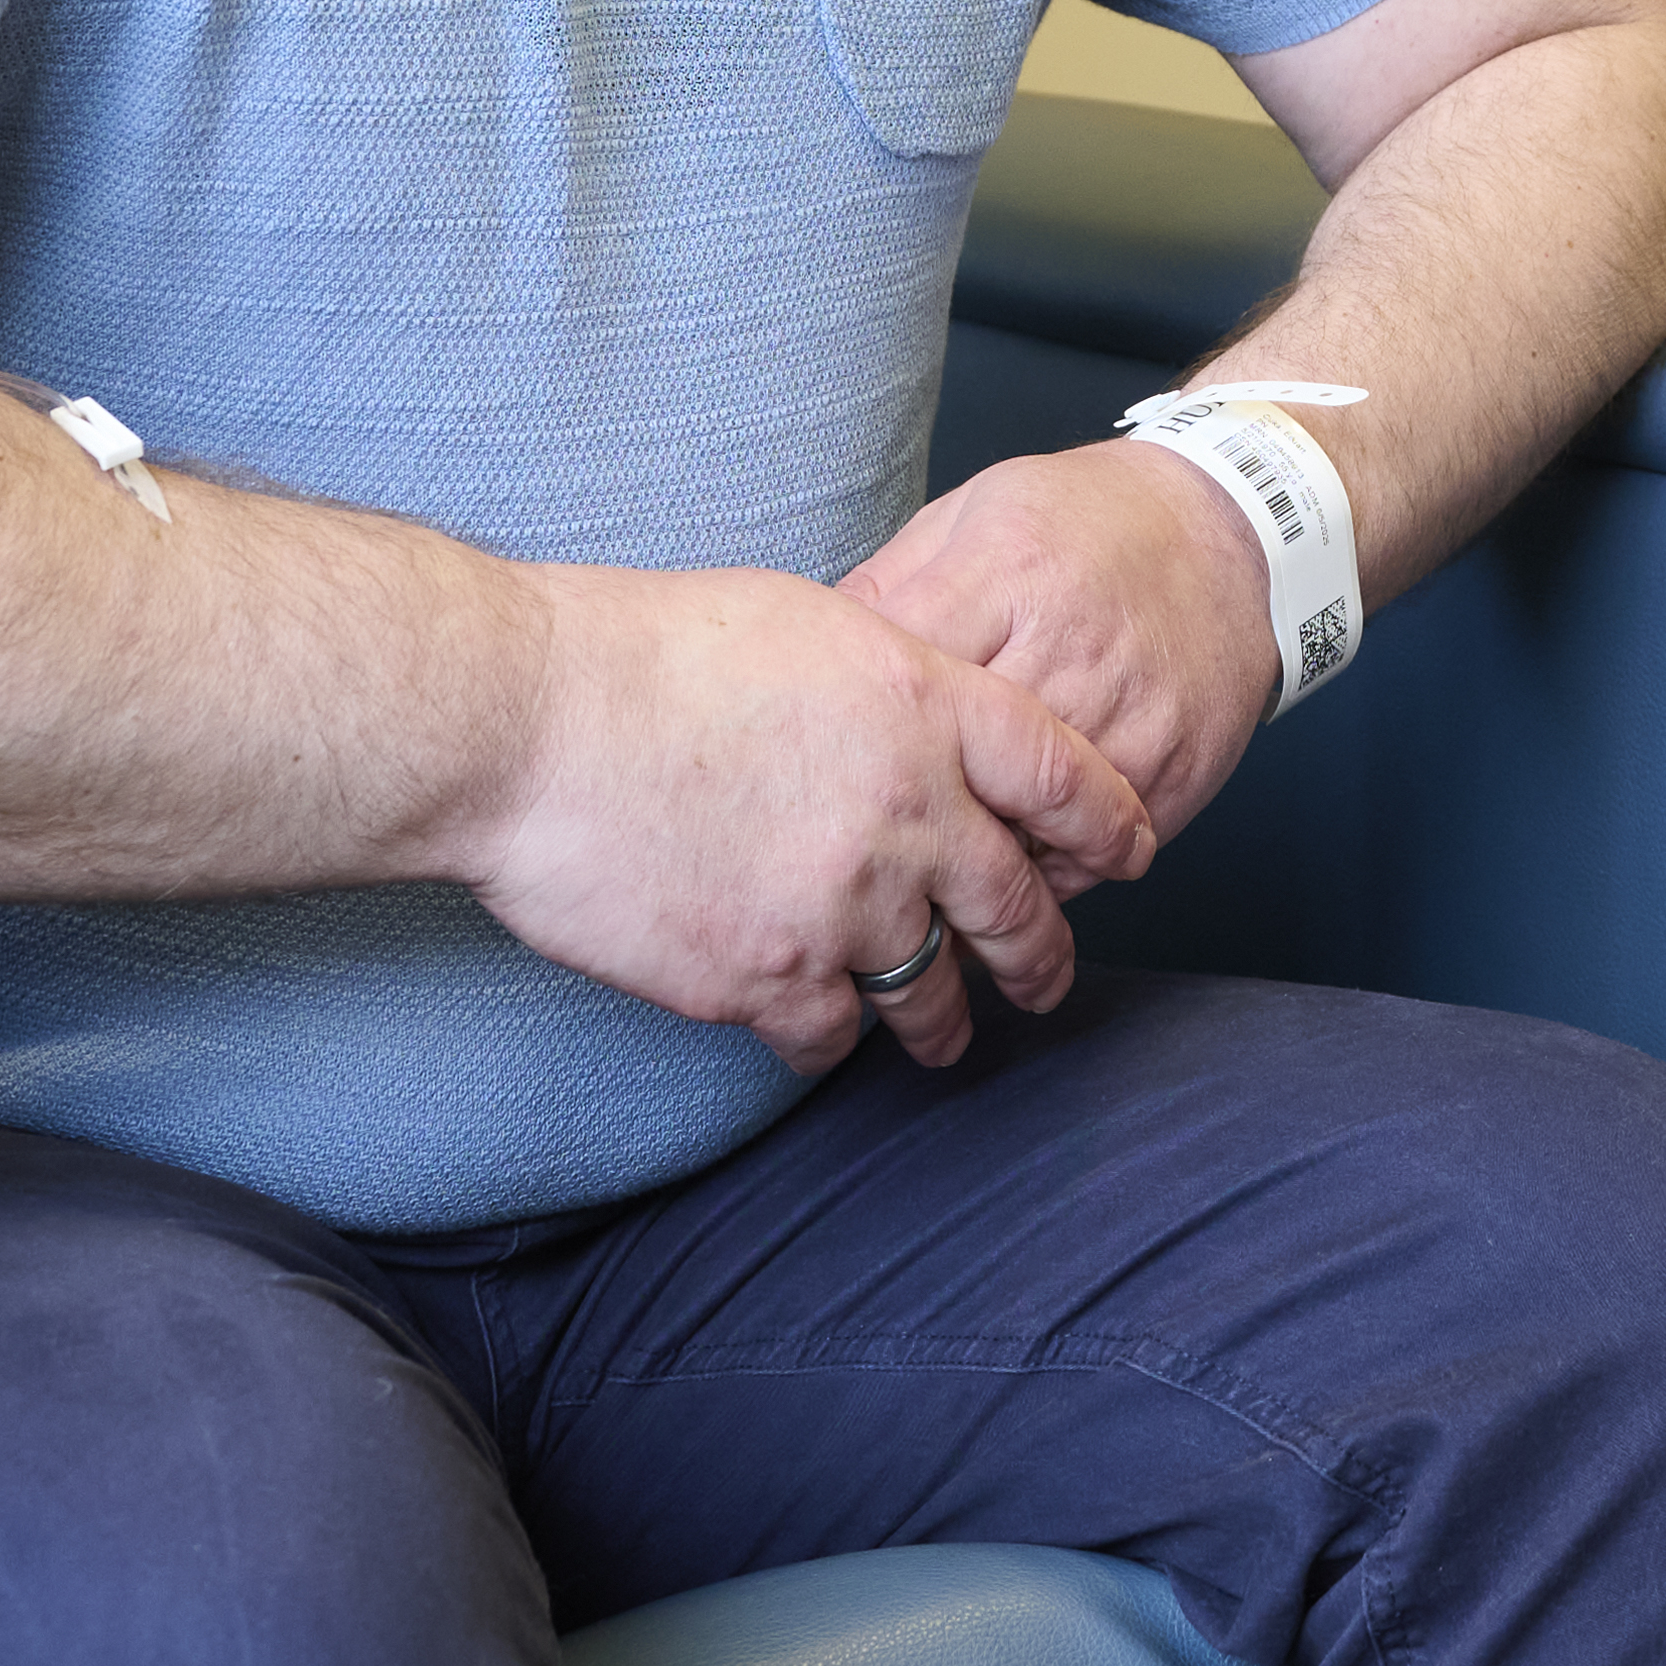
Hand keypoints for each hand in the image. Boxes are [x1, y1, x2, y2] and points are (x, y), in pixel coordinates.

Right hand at [457, 564, 1155, 1077]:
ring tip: (944, 1039)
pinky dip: (827, 1039)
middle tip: (1050, 979)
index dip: (1109, 820)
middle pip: (1014, 902)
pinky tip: (820, 1036)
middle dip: (1043, 952)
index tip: (1131, 851)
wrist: (535, 722)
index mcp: (931, 706)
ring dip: (940, 1021)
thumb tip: (920, 720)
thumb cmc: (654, 652)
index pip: (1063, 774)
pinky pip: (828, 1034)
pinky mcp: (766, 976)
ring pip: (926, 988)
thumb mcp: (818, 626)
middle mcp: (910, 812)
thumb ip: (894, 685)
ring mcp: (843, 904)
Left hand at [844, 440, 1277, 847]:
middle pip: (950, 775)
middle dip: (895, 817)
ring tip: (916, 880)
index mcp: (1005, 574)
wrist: (1240, 531)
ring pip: (1017, 836)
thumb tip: (804, 662)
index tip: (818, 765)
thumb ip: (891, 585)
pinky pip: (1086, 859)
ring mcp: (1127, 720)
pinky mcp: (1173, 771)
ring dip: (964, 862)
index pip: (895, 681)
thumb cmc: (1093, 523)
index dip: (843, 734)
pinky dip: (1037, 872)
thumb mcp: (977, 514)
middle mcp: (1068, 651)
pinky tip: (1004, 863)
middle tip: (848, 850)